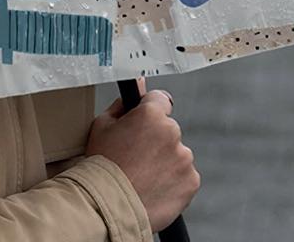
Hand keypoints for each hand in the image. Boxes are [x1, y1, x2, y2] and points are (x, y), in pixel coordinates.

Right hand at [84, 81, 199, 231]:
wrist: (109, 208)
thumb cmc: (102, 167)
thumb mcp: (102, 126)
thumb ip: (123, 104)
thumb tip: (138, 84)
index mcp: (151, 114)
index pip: (160, 100)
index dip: (150, 111)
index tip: (144, 123)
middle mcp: (172, 132)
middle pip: (168, 129)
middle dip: (156, 139)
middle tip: (137, 156)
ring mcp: (184, 158)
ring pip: (177, 153)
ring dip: (165, 161)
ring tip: (143, 176)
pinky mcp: (191, 181)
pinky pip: (184, 176)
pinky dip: (173, 181)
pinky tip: (154, 187)